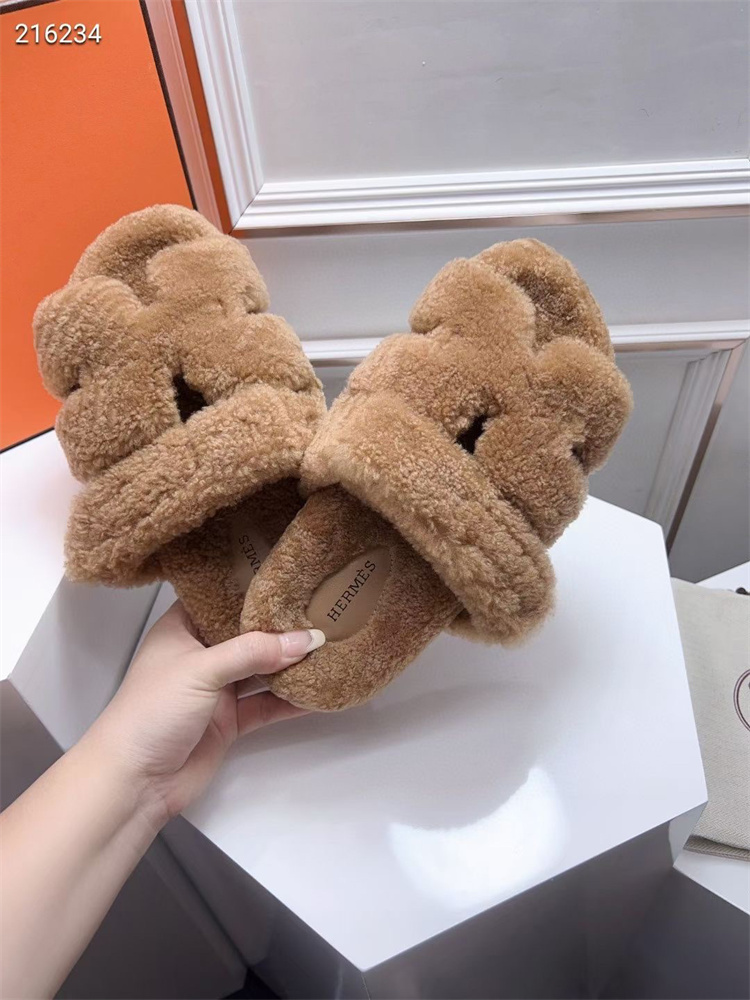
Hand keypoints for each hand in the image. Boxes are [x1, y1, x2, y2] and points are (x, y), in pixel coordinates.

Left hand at [86, 601, 324, 825]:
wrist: (134, 781)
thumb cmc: (151, 711)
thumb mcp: (201, 669)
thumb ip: (254, 652)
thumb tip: (306, 639)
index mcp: (182, 629)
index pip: (220, 598)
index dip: (252, 587)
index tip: (290, 576)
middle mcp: (201, 655)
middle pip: (248, 634)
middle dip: (281, 627)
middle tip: (322, 609)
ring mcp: (216, 689)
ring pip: (261, 670)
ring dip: (291, 663)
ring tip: (329, 646)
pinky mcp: (229, 721)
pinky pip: (266, 705)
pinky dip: (291, 700)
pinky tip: (319, 690)